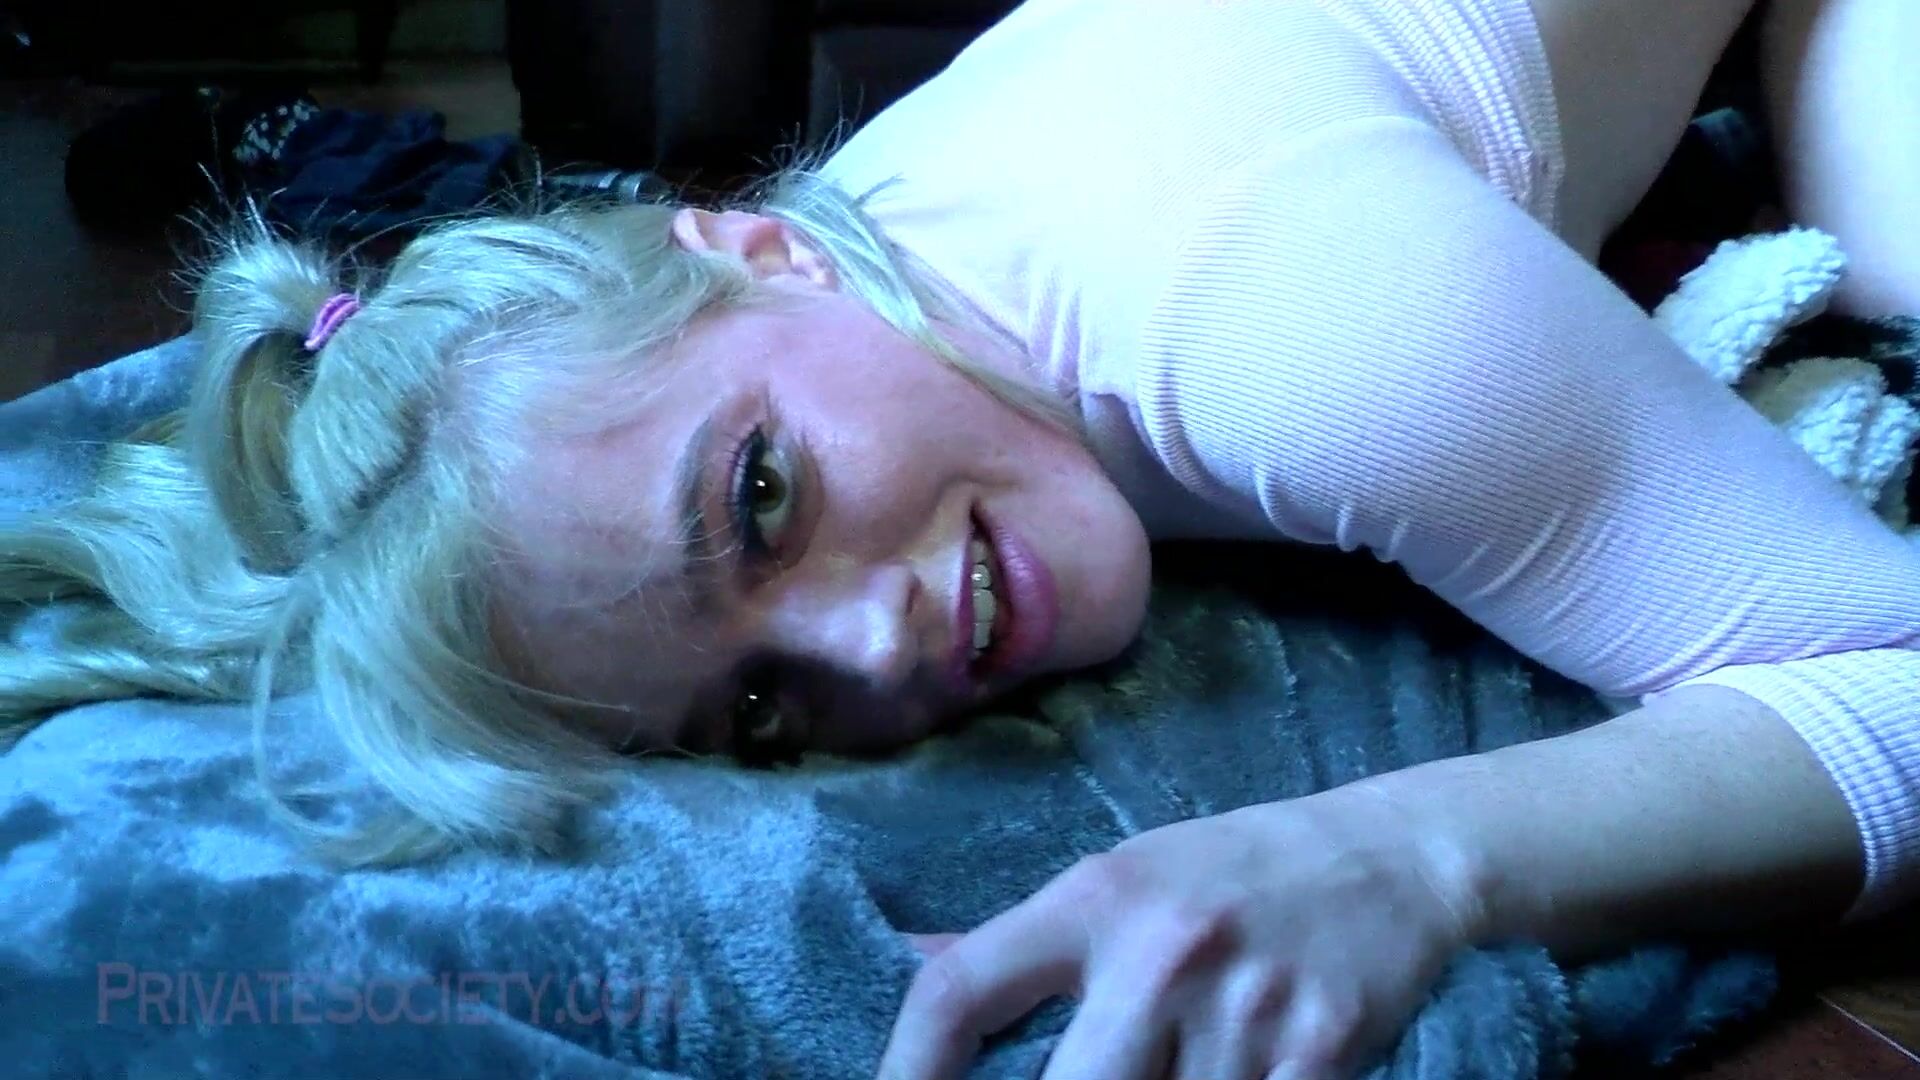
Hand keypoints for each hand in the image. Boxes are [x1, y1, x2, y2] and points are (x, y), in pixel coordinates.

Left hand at [876, 789, 1486, 1079]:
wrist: (1388, 855)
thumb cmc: (1231, 872)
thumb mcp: (1119, 875)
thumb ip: (1024, 938)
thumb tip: (912, 963)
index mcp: (1095, 899)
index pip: (960, 990)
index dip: (905, 1070)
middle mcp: (1160, 950)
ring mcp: (1242, 1006)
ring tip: (1169, 1075)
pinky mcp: (1320, 1051)